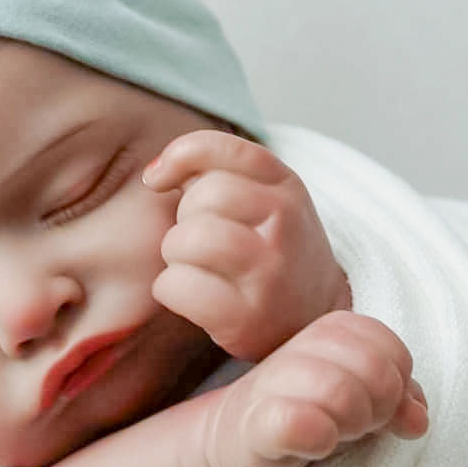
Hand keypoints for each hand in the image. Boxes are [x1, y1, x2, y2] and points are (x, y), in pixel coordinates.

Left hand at [143, 130, 350, 362]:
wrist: (313, 316)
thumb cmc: (270, 251)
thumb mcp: (262, 199)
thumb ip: (213, 173)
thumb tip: (155, 175)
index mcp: (285, 187)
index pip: (222, 149)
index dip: (179, 156)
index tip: (160, 179)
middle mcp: (283, 225)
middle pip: (201, 197)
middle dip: (185, 219)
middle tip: (204, 243)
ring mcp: (268, 272)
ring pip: (185, 239)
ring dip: (175, 255)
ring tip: (198, 268)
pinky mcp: (246, 317)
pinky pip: (176, 285)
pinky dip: (170, 290)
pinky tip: (193, 295)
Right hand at [180, 310, 428, 466]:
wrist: (232, 444)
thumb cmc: (304, 414)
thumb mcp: (358, 399)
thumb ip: (396, 397)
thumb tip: (419, 418)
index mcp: (329, 332)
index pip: (388, 345)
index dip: (398, 382)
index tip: (381, 408)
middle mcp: (299, 349)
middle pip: (372, 367)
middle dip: (380, 404)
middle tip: (361, 426)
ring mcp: (271, 386)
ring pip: (339, 391)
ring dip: (352, 422)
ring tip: (338, 437)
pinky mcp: (252, 427)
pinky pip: (293, 422)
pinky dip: (315, 435)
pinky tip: (317, 446)